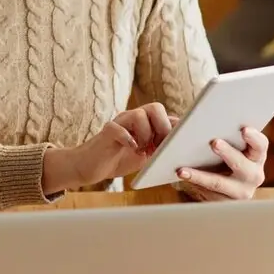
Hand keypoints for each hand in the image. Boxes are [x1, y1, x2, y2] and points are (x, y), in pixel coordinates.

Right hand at [59, 103, 177, 190]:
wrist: (90, 166)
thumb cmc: (119, 160)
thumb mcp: (146, 155)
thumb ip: (160, 148)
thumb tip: (182, 149)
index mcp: (145, 122)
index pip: (166, 115)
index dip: (175, 127)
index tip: (179, 143)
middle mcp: (132, 118)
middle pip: (155, 107)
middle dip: (163, 128)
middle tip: (160, 147)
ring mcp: (119, 123)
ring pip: (138, 115)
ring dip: (146, 135)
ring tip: (143, 151)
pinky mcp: (106, 132)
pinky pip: (118, 129)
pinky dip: (128, 139)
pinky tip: (132, 150)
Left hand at [176, 127, 268, 200]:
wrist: (219, 187)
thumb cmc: (220, 156)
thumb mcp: (227, 145)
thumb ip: (221, 132)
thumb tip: (199, 117)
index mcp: (256, 156)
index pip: (261, 145)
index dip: (254, 138)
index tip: (243, 129)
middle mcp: (253, 175)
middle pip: (243, 166)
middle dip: (228, 154)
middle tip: (214, 142)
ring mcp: (239, 192)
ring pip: (219, 184)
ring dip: (201, 176)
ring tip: (183, 169)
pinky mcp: (224, 203)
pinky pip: (207, 194)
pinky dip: (192, 183)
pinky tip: (180, 175)